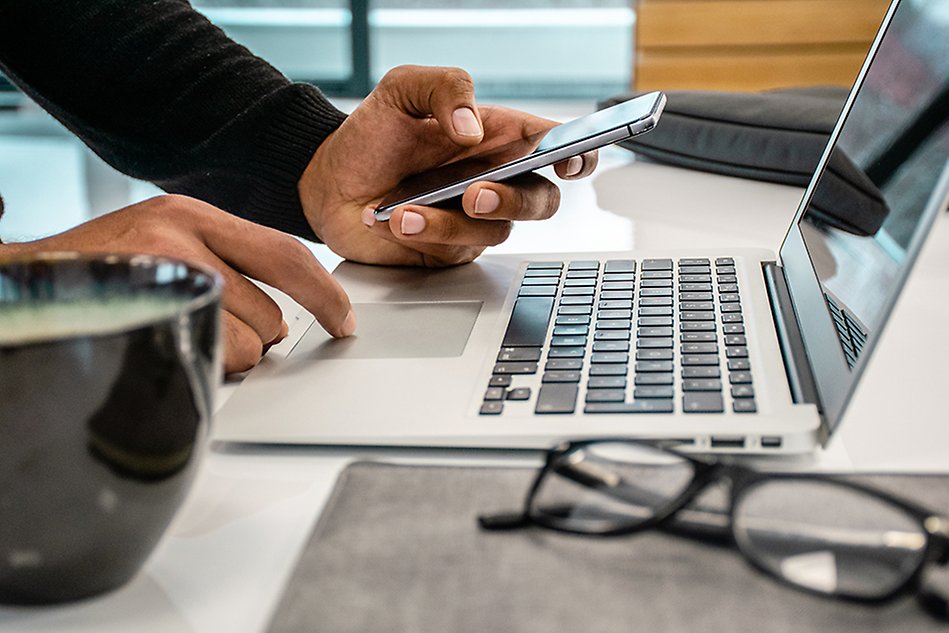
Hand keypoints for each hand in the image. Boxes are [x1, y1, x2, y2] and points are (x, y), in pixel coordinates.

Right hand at [1, 195, 353, 372]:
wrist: (23, 283)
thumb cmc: (101, 271)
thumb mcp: (164, 244)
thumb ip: (226, 267)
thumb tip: (284, 322)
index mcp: (194, 215)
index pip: (286, 254)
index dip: (325, 293)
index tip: (344, 320)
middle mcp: (181, 235)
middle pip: (271, 311)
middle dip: (257, 338)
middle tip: (213, 332)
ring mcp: (161, 272)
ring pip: (246, 342)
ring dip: (225, 356)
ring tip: (177, 336)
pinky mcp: (145, 309)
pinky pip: (210, 358)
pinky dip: (201, 367)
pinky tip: (166, 348)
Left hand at [299, 65, 596, 266]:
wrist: (326, 181)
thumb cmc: (371, 134)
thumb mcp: (402, 89)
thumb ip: (446, 88)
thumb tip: (473, 126)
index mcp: (498, 137)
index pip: (556, 146)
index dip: (578, 155)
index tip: (568, 162)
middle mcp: (496, 180)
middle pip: (543, 200)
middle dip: (515, 200)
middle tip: (474, 193)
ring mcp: (474, 220)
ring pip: (497, 231)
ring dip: (450, 222)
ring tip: (405, 209)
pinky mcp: (449, 250)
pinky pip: (455, 250)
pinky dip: (424, 235)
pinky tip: (392, 219)